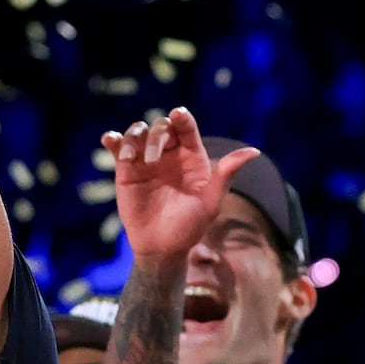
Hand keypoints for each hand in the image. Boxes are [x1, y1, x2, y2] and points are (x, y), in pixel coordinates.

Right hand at [102, 109, 258, 265]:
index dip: (183, 118)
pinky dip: (113, 139)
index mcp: (191, 157)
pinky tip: (109, 140)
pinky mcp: (126, 169)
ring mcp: (146, 160)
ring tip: (130, 158)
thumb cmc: (190, 227)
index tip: (178, 115)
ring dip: (134, 137)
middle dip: (158, 135)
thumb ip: (226, 175)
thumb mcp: (211, 202)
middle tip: (154, 157)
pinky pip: (118, 146)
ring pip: (138, 132)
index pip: (187, 128)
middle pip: (162, 126)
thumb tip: (254, 151)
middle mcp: (169, 154)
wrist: (161, 248)